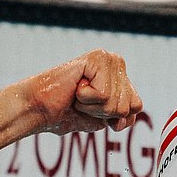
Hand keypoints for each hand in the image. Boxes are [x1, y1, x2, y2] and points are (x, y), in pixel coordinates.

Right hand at [27, 50, 142, 134]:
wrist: (39, 109)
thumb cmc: (68, 113)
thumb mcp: (104, 118)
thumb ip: (125, 114)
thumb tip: (136, 109)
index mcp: (121, 75)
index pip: (137, 106)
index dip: (115, 117)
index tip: (93, 107)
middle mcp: (117, 62)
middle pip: (128, 106)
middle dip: (104, 112)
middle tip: (82, 101)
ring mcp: (108, 58)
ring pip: (117, 102)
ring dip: (94, 107)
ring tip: (78, 94)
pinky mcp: (98, 58)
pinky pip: (104, 95)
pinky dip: (87, 99)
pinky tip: (75, 88)